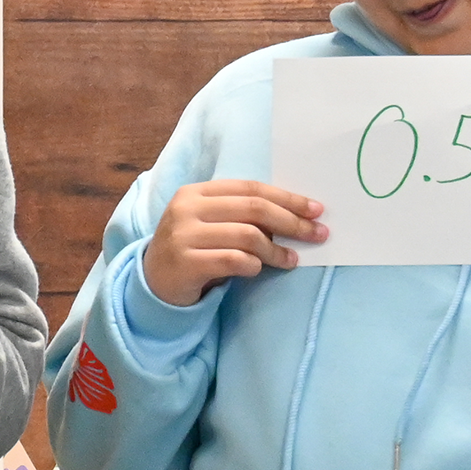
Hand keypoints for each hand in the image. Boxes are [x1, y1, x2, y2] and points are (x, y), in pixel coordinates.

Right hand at [139, 180, 326, 306]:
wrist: (153, 281)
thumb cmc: (192, 249)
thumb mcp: (210, 223)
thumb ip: (241, 215)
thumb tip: (295, 216)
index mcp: (196, 192)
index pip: (251, 188)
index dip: (287, 198)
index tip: (316, 210)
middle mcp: (187, 208)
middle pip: (253, 208)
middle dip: (292, 221)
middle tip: (317, 234)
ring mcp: (183, 234)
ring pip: (247, 235)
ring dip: (277, 250)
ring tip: (291, 260)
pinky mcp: (185, 262)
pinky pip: (233, 260)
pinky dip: (253, 265)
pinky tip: (258, 270)